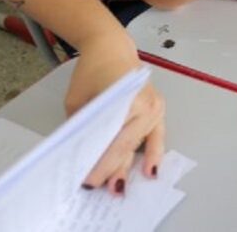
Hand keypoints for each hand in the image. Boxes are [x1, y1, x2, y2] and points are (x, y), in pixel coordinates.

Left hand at [65, 36, 165, 194]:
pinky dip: (154, 154)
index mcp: (127, 100)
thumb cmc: (93, 70)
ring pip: (139, 145)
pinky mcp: (158, 110)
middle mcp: (146, 105)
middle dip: (110, 169)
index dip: (99, 162)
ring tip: (117, 188)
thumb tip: (80, 156)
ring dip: (128, 167)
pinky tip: (151, 172)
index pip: (112, 139)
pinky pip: (158, 137)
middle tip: (94, 186)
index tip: (86, 180)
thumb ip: (82, 127)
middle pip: (126, 145)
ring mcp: (155, 108)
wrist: (111, 48)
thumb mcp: (78, 100)